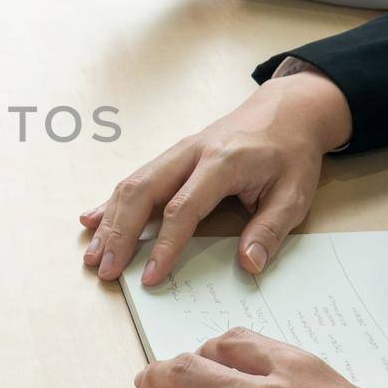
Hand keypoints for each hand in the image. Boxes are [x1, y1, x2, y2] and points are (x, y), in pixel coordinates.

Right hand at [80, 70, 350, 284]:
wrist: (287, 110)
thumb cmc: (291, 153)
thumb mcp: (295, 194)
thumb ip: (270, 230)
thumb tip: (249, 265)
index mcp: (223, 162)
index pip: (184, 208)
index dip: (164, 245)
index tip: (151, 276)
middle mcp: (191, 153)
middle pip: (143, 192)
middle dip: (119, 233)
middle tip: (104, 269)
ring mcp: (178, 151)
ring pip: (133, 183)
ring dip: (109, 221)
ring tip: (92, 254)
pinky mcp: (172, 155)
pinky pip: (136, 177)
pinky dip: (111, 201)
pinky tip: (91, 220)